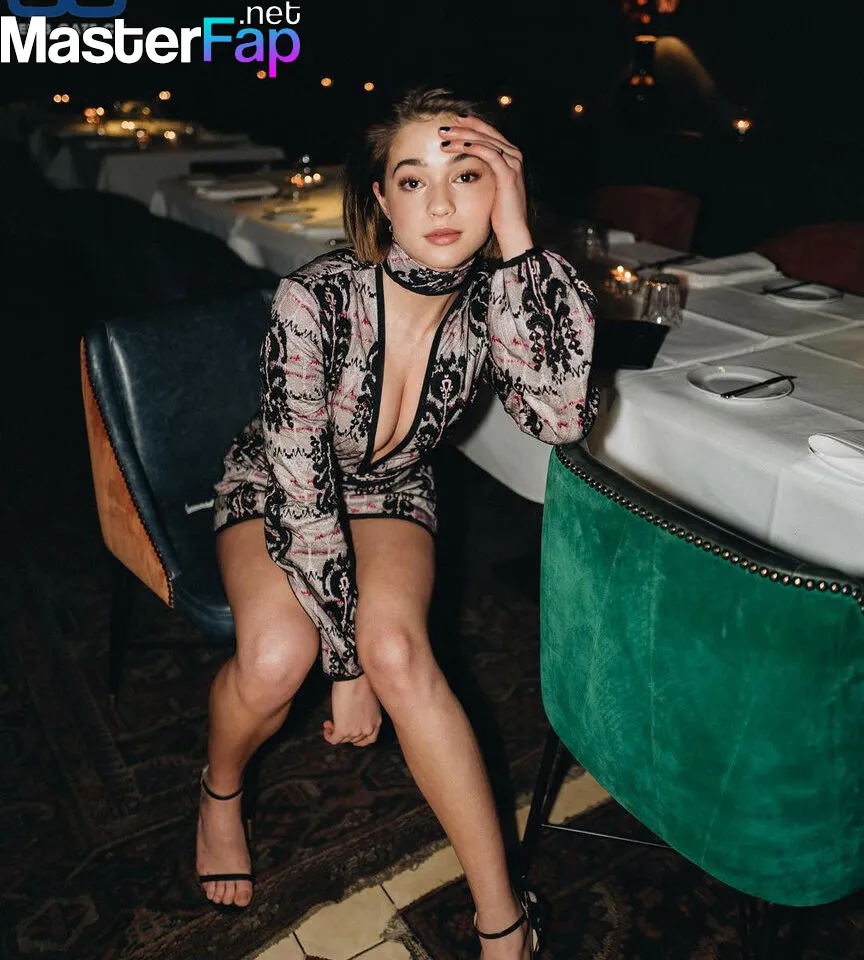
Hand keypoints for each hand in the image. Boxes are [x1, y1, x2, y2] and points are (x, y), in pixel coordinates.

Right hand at [323, 674, 381, 746]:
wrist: (354, 679)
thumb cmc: (361, 683)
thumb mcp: (369, 702)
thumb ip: (365, 713)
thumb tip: (354, 715)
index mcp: (376, 721)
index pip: (370, 738)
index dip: (360, 740)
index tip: (353, 736)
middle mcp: (368, 729)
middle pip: (354, 739)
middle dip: (345, 733)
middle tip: (337, 724)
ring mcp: (355, 731)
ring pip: (343, 739)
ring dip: (335, 732)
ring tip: (329, 722)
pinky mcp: (342, 730)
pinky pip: (333, 739)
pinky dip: (328, 735)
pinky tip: (326, 727)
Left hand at [439, 115, 532, 260]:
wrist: (512, 230)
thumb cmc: (498, 213)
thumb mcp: (489, 187)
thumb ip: (482, 172)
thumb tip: (462, 168)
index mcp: (509, 156)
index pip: (488, 133)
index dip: (470, 125)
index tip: (451, 123)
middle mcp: (514, 155)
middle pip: (486, 132)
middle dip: (463, 127)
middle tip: (443, 127)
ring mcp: (513, 163)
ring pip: (486, 140)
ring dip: (463, 136)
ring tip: (445, 136)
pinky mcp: (508, 174)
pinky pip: (490, 154)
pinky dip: (474, 147)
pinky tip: (459, 145)